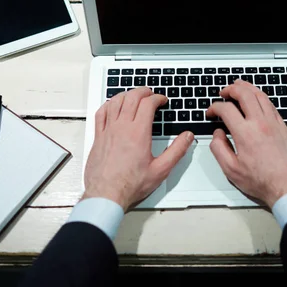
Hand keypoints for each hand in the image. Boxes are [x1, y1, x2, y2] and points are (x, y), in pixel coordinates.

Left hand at [83, 87, 193, 210]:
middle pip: (131, 97)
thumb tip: (187, 137)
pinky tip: (112, 106)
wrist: (106, 194)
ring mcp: (108, 130)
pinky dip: (109, 104)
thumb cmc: (131, 184)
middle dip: (143, 91)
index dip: (157, 98)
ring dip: (126, 94)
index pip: (148, 103)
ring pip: (115, 101)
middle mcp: (122, 127)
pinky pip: (101, 113)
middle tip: (150, 94)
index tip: (162, 101)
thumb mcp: (161, 170)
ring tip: (134, 96)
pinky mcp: (98, 137)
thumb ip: (177, 150)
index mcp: (138, 132)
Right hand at [206, 80, 286, 207]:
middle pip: (244, 93)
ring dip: (247, 88)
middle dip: (230, 89)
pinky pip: (271, 104)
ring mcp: (274, 123)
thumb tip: (217, 134)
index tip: (211, 113)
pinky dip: (260, 96)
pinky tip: (256, 98)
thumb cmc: (262, 181)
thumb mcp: (231, 170)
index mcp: (245, 133)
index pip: (226, 109)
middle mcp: (260, 123)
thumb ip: (219, 149)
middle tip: (223, 93)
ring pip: (260, 95)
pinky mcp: (283, 126)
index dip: (214, 107)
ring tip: (238, 87)